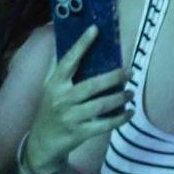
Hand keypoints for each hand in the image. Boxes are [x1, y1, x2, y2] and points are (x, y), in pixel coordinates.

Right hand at [21, 26, 130, 173]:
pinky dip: (119, 119)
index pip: (68, 61)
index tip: (95, 29)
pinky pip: (103, 125)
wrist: (42, 143)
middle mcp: (62, 99)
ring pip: (100, 106)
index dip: (81, 45)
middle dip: (113, 77)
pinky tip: (129, 112)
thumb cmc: (50, 110)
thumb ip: (60, 69)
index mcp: (54, 84)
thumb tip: (70, 41)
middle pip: (91, 85)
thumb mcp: (49, 89)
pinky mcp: (79, 133)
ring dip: (119, 98)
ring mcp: (70, 117)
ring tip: (131, 92)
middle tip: (129, 71)